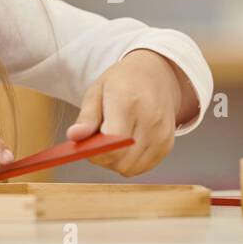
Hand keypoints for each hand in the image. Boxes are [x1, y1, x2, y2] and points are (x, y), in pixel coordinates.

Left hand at [65, 49, 195, 176]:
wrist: (156, 75)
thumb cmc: (122, 83)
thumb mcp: (97, 91)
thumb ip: (86, 116)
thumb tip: (74, 136)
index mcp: (128, 100)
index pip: (114, 140)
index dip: (97, 151)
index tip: (87, 147)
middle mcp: (150, 117)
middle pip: (121, 159)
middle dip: (103, 158)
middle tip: (97, 142)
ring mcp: (162, 133)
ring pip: (130, 168)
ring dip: (116, 162)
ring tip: (112, 141)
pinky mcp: (168, 144)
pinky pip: (141, 167)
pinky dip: (129, 162)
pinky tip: (126, 144)